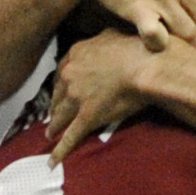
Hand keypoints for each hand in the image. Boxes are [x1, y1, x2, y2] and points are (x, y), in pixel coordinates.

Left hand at [49, 29, 155, 161]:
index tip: (60, 89)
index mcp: (76, 53)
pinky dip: (60, 150)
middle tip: (52, 114)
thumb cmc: (137, 46)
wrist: (146, 64)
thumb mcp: (113, 33)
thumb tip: (105, 38)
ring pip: (61, 116)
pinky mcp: (87, 117)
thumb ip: (102, 38)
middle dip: (55, 106)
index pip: (62, 71)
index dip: (61, 83)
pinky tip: (53, 160)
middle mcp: (71, 74)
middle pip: (58, 94)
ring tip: (50, 134)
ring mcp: (77, 97)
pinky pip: (71, 136)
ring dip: (54, 127)